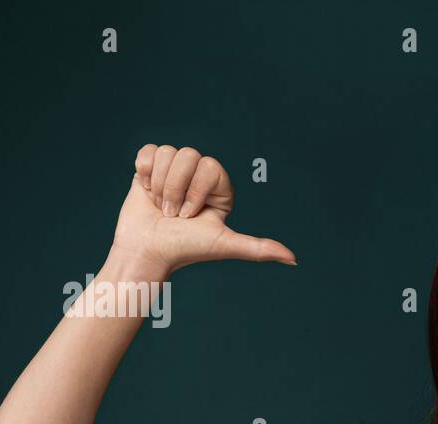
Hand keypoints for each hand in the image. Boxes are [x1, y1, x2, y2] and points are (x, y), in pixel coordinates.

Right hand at [110, 144, 295, 273]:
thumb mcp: (224, 245)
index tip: (191, 216)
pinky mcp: (151, 168)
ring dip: (159, 185)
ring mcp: (175, 171)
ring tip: (161, 206)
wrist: (146, 251)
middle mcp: (200, 177)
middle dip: (175, 188)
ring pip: (168, 153)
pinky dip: (144, 173)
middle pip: (188, 155)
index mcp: (220, 189)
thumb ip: (258, 248)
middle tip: (173, 214)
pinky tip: (147, 191)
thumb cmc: (185, 249)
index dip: (196, 190)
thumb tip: (293, 260)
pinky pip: (149, 151)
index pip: (211, 166)